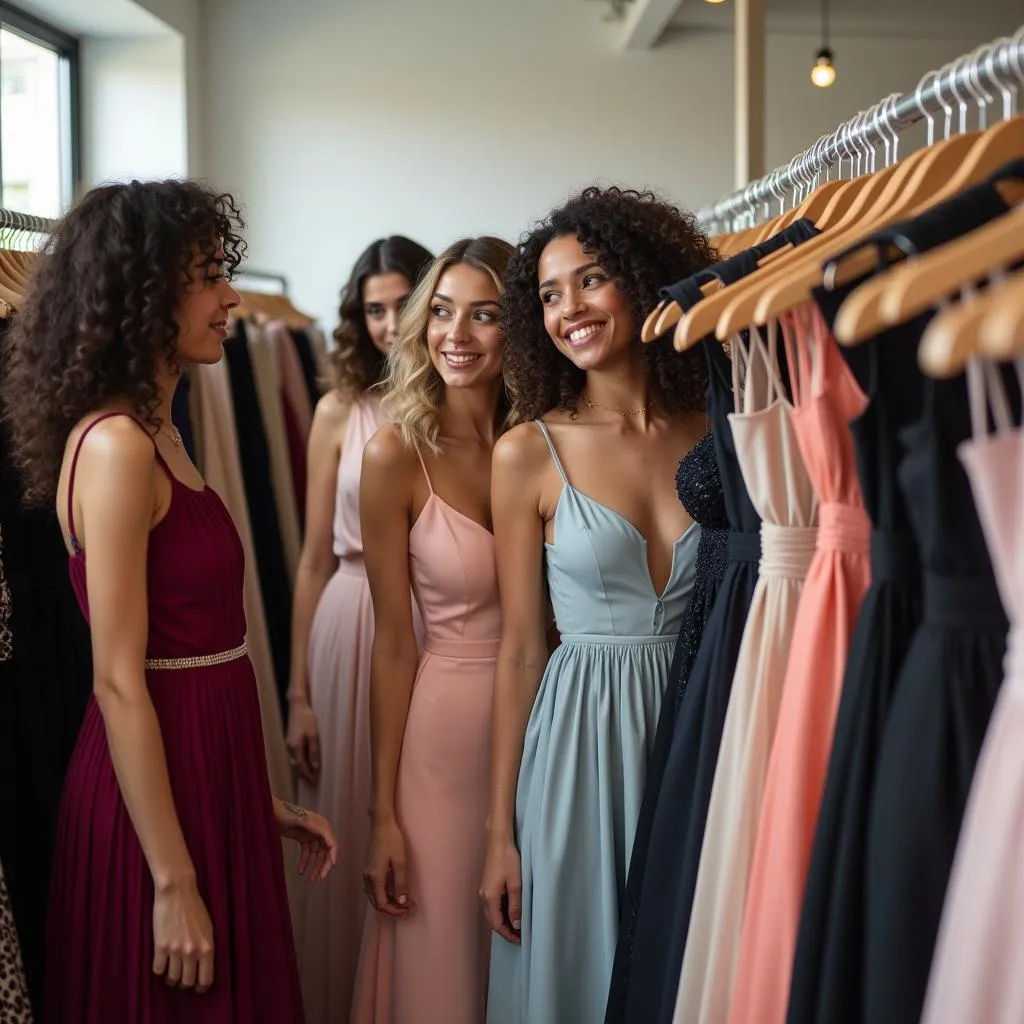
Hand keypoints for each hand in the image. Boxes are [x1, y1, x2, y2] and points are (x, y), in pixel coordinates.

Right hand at [152, 877, 214, 991]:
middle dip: (185, 983)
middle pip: (187, 982)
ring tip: (171, 973)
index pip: (206, 978)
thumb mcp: (208, 927)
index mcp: (208, 947)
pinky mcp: (160, 947)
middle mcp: (192, 952)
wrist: (177, 892)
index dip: (202, 986)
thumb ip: (206, 947)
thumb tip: (204, 965)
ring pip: (172, 978)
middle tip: (183, 979)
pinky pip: (158, 970)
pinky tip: (162, 964)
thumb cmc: (195, 907)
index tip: (198, 986)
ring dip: (171, 978)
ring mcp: (175, 950)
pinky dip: (160, 970)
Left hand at [273, 797, 337, 882]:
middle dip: (324, 865)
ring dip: (315, 866)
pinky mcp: (303, 836)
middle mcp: (319, 829)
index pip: (332, 843)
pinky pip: (308, 852)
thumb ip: (316, 827)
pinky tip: (300, 871)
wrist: (269, 810)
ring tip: (311, 880)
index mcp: (321, 824)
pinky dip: (305, 861)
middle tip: (319, 879)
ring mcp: (311, 833)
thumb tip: (329, 838)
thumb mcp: (301, 820)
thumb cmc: (284, 813)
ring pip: (317, 853)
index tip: (329, 869)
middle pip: (326, 850)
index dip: (333, 856)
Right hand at [285, 696, 320, 784]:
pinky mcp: (289, 740)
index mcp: (295, 747)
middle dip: (304, 773)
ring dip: (302, 767)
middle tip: (313, 780)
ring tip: (311, 772)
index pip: (301, 766)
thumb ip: (313, 751)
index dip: (308, 775)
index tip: (314, 782)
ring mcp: (288, 743)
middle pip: (296, 765)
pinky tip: (306, 760)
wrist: (297, 706)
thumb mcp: (313, 735)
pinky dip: (300, 760)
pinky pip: (294, 754)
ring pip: (295, 760)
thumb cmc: (307, 718)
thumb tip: (314, 766)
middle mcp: (289, 747)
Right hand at [363, 818, 414, 917]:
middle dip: (392, 908)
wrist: (382, 822)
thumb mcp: (400, 861)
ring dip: (388, 902)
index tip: (408, 909)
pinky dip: (384, 894)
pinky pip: (374, 888)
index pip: (382, 904)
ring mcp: (366, 872)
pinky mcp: (368, 867)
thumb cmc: (392, 839)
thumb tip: (401, 902)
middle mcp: (367, 877)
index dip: (395, 910)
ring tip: (403, 902)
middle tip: (408, 908)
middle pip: (377, 902)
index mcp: (375, 877)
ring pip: (374, 896)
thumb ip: (400, 883)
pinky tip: (394, 891)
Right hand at [480, 836, 521, 944]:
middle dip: (505, 930)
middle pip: (492, 921)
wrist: (498, 841)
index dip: (508, 934)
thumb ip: (516, 906)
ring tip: (517, 926)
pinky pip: (492, 905)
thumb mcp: (516, 884)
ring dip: (503, 922)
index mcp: (490, 898)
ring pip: (492, 913)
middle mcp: (484, 896)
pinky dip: (501, 912)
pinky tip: (510, 912)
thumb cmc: (508, 860)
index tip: (519, 940)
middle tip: (519, 936)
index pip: (497, 924)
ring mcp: (484, 890)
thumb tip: (516, 925)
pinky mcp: (487, 885)